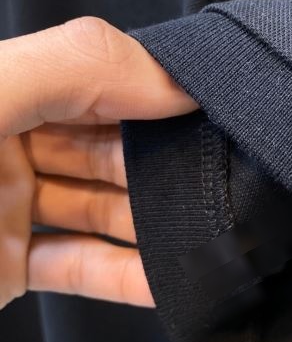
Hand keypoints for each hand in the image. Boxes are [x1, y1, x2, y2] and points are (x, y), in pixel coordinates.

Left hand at [0, 17, 197, 309]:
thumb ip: (74, 65)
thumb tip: (172, 79)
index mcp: (0, 86)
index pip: (99, 74)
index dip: (155, 88)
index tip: (208, 108)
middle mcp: (5, 140)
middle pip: (110, 146)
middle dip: (165, 161)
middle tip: (220, 173)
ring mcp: (8, 206)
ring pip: (104, 209)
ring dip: (155, 224)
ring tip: (207, 228)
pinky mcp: (6, 265)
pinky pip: (83, 264)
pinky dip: (128, 274)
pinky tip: (167, 277)